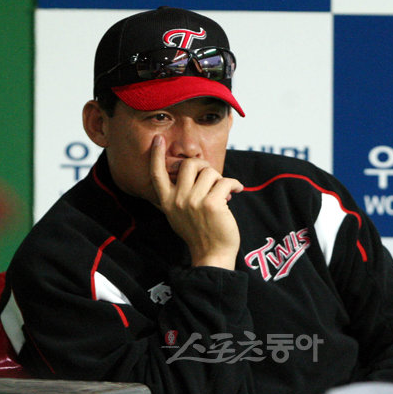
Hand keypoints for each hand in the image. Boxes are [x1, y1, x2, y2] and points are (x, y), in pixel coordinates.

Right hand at [150, 135, 242, 269]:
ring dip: (221, 179)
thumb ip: (178, 195)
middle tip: (212, 176)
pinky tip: (237, 191)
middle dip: (204, 166)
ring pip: (210, 172)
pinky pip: (226, 181)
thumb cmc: (199, 233)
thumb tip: (189, 172)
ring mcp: (193, 202)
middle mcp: (177, 200)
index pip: (157, 174)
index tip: (158, 139)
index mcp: (167, 202)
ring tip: (224, 192)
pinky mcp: (212, 203)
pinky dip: (235, 185)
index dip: (156, 155)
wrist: (212, 254)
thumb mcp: (178, 215)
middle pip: (189, 164)